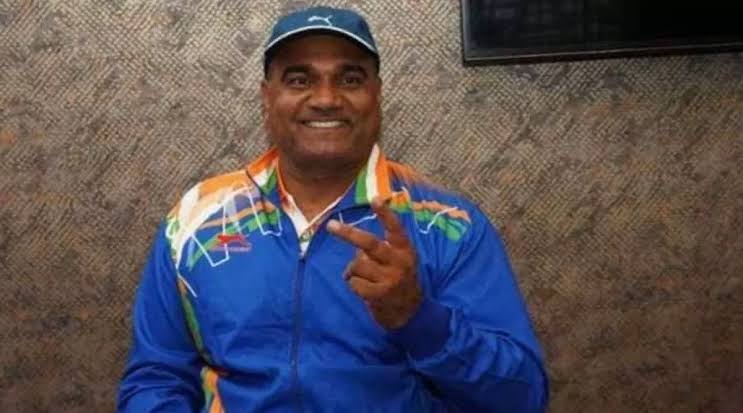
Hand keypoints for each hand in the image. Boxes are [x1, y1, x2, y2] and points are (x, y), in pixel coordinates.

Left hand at [326, 197, 422, 328]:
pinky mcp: (380, 294)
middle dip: (348, 233)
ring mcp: (389, 279)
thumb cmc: (400, 280)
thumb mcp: (398, 261)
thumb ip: (381, 249)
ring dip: (352, 270)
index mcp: (405, 250)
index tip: (374, 199)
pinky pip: (355, 283)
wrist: (411, 312)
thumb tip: (355, 241)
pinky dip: (353, 284)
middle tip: (330, 225)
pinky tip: (363, 289)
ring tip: (359, 276)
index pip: (395, 228)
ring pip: (357, 264)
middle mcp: (399, 262)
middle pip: (370, 244)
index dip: (385, 213)